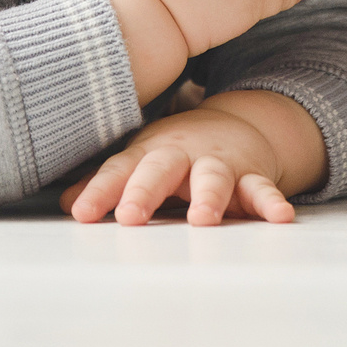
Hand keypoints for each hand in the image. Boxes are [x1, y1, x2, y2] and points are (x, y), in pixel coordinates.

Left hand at [64, 103, 298, 226]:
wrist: (232, 126)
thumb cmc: (173, 154)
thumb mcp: (138, 162)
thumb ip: (105, 185)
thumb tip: (65, 204)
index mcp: (148, 154)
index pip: (118, 171)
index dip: (99, 192)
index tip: (82, 214)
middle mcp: (182, 156)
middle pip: (160, 170)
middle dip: (145, 191)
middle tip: (130, 215)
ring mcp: (218, 164)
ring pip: (212, 178)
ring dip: (208, 197)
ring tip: (202, 220)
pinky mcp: (251, 176)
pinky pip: (262, 189)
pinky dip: (271, 202)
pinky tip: (280, 217)